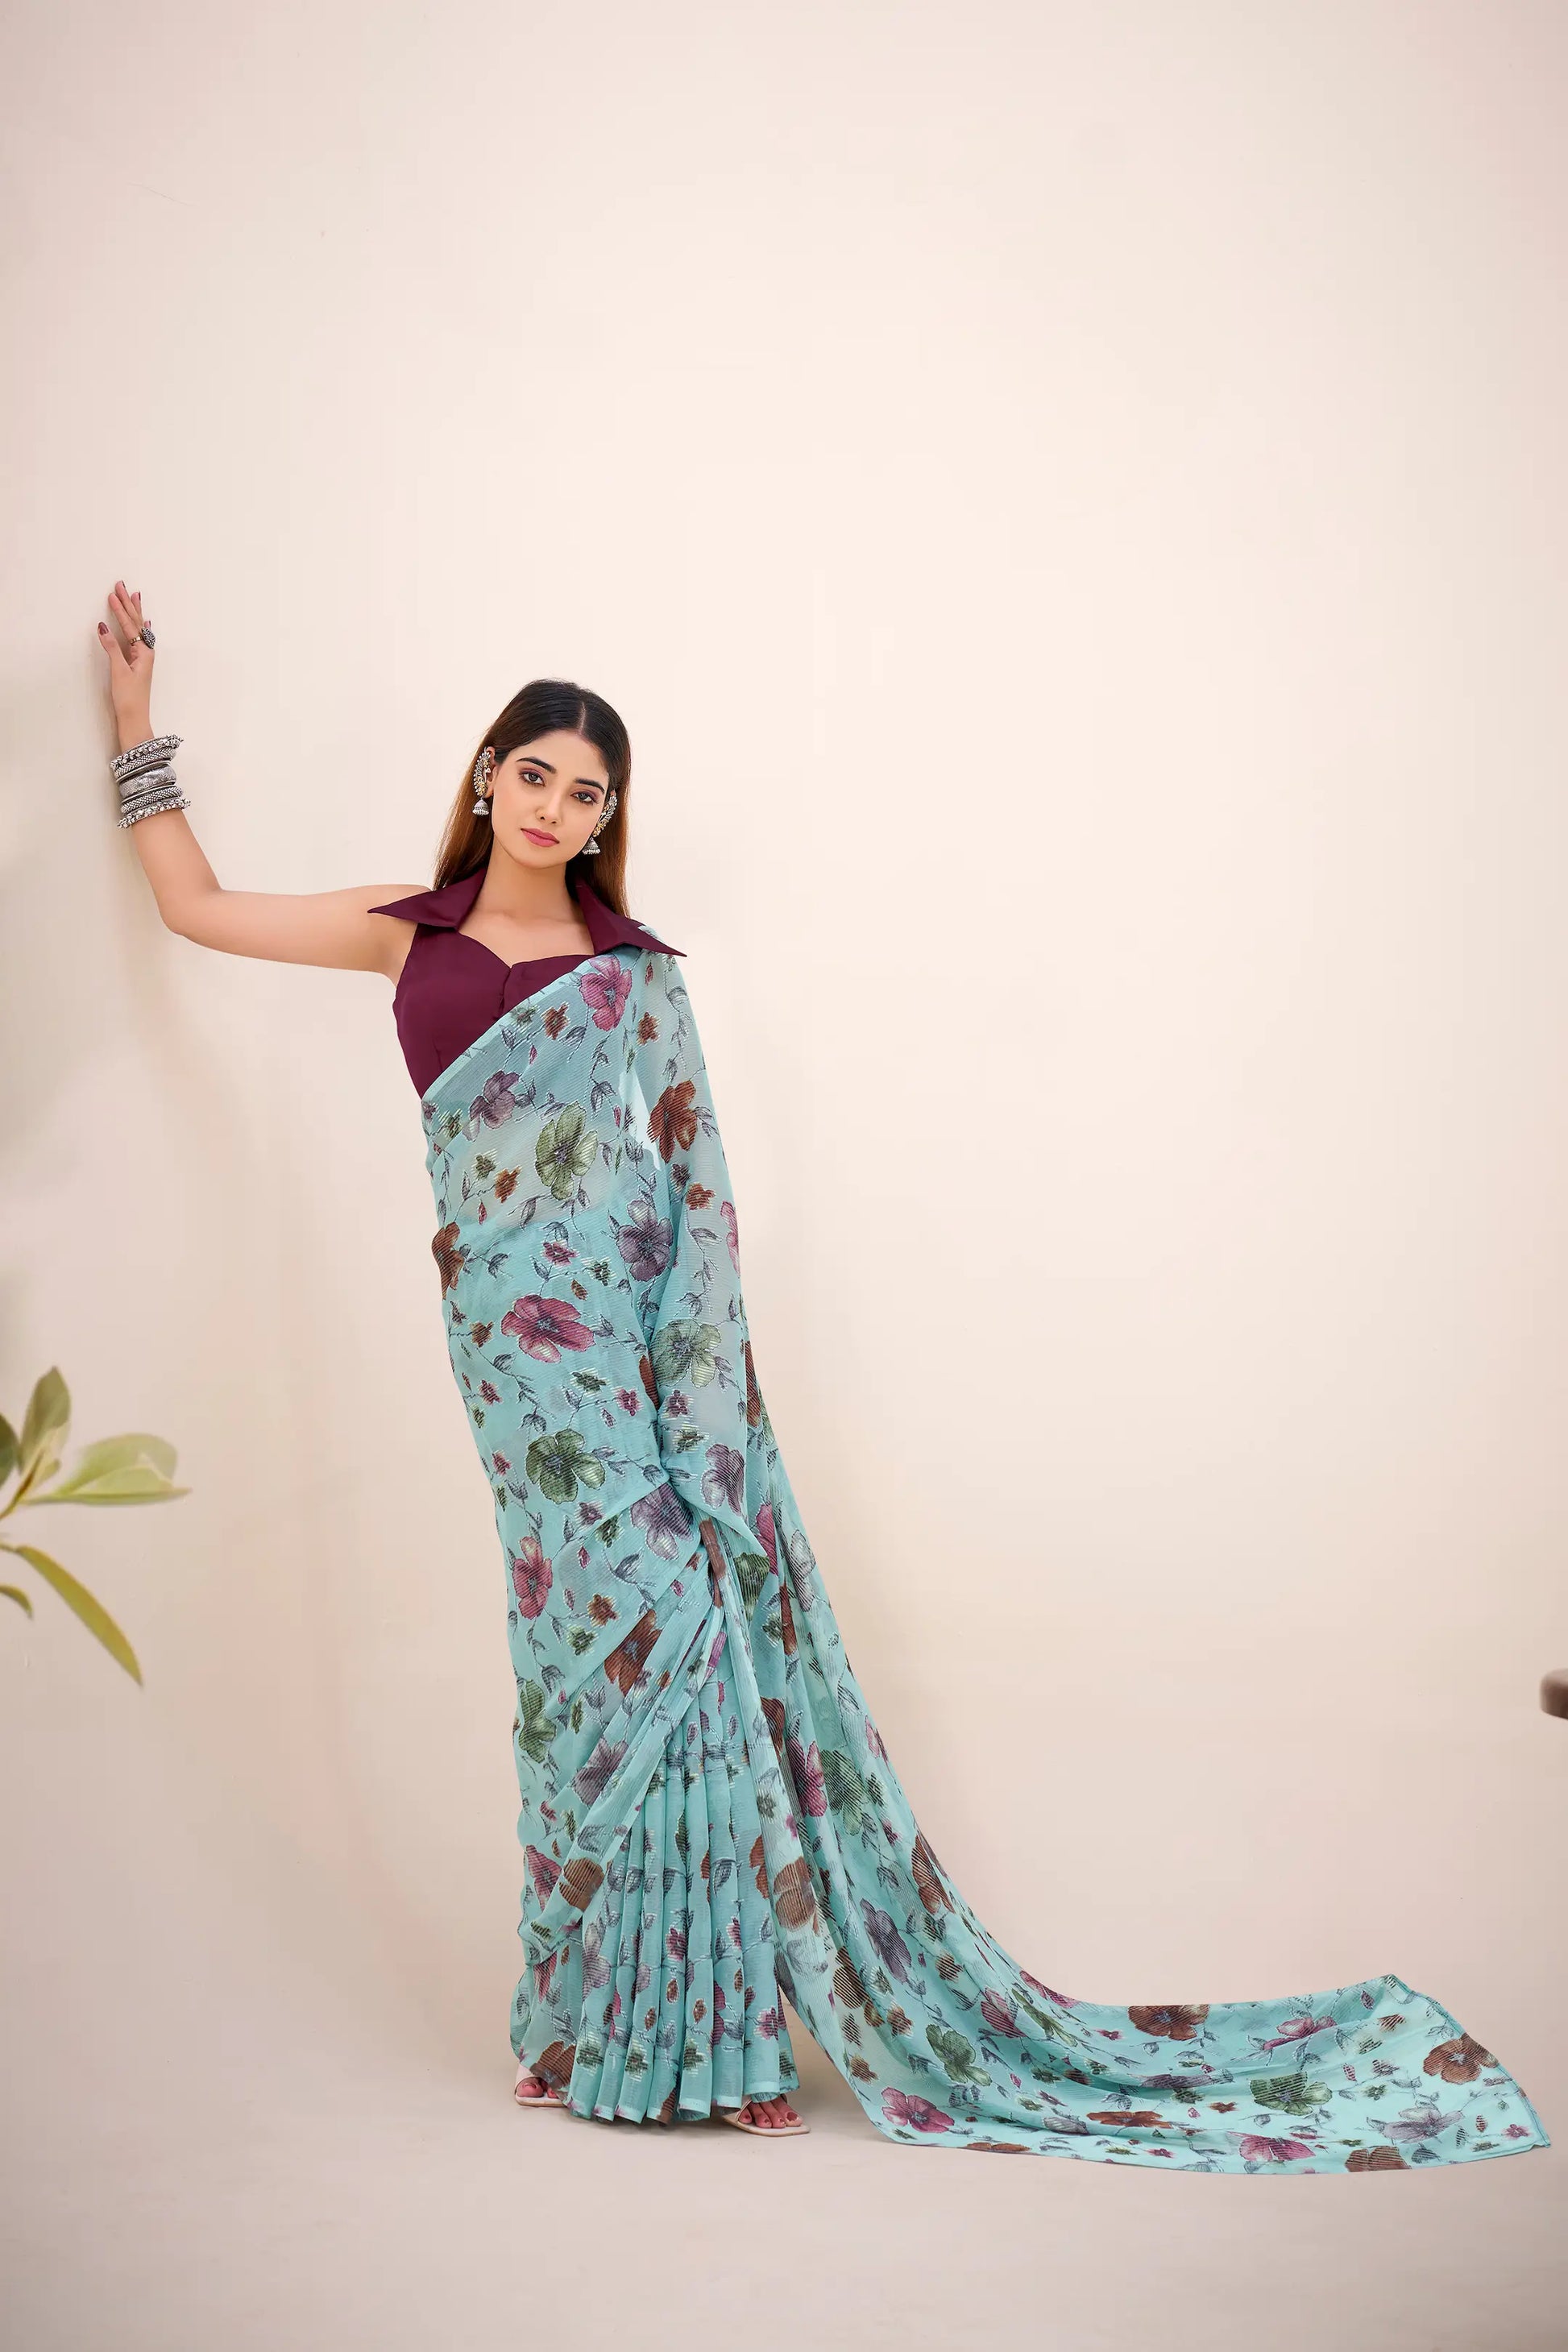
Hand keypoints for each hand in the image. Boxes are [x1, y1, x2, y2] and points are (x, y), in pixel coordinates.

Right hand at [97, 580, 154, 740]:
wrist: (134, 718)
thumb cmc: (128, 698)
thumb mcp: (118, 671)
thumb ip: (111, 648)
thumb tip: (103, 627)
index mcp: (143, 653)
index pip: (130, 625)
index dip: (120, 609)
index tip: (113, 593)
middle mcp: (146, 653)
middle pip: (136, 623)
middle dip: (128, 604)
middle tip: (122, 585)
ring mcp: (142, 658)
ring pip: (138, 629)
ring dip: (134, 611)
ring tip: (134, 595)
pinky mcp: (137, 664)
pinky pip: (138, 639)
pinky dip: (139, 628)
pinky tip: (144, 623)